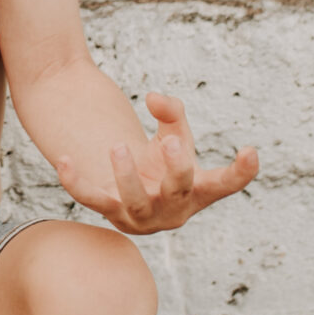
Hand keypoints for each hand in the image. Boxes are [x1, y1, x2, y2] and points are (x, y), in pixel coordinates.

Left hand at [55, 93, 257, 235]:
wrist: (134, 189)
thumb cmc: (162, 160)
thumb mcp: (173, 133)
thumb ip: (171, 111)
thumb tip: (153, 98)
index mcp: (199, 190)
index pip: (226, 184)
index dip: (241, 172)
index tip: (250, 151)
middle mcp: (174, 209)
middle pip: (179, 191)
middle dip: (177, 168)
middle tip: (171, 141)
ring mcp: (141, 216)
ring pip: (134, 202)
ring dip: (126, 176)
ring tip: (118, 146)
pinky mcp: (110, 213)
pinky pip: (91, 199)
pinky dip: (76, 182)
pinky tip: (62, 160)